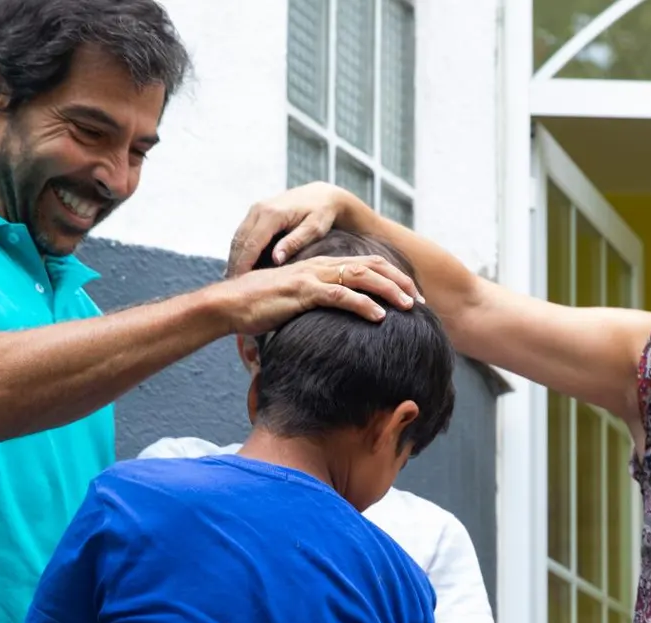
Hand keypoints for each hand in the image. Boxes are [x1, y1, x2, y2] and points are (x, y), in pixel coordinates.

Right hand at [214, 254, 420, 335]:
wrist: (229, 305)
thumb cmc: (257, 309)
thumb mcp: (293, 306)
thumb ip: (313, 309)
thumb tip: (328, 328)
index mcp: (319, 268)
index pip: (363, 265)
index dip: (391, 277)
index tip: (411, 295)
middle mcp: (319, 267)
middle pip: (370, 267)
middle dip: (400, 281)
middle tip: (422, 300)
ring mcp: (311, 278)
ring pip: (361, 278)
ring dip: (389, 290)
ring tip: (411, 305)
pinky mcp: (302, 293)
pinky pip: (339, 296)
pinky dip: (363, 305)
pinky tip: (380, 316)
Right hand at [227, 182, 360, 278]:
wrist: (321, 195)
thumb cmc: (321, 214)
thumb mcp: (313, 229)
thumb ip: (294, 243)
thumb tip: (276, 259)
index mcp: (273, 214)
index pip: (252, 243)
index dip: (244, 265)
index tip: (241, 284)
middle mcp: (259, 208)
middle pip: (240, 241)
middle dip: (235, 264)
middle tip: (233, 287)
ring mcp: (255, 209)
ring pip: (238, 237)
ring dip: (234, 258)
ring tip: (234, 279)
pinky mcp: (256, 212)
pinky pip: (243, 233)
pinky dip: (239, 250)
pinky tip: (240, 265)